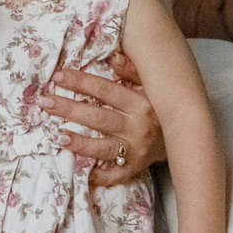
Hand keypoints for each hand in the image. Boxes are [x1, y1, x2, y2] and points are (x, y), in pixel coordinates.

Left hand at [43, 53, 163, 188]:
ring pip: (104, 147)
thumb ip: (133, 71)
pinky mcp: (136, 167)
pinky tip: (83, 173)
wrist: (187, 135)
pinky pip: (117, 174)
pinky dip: (101, 176)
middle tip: (45, 101)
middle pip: (99, 117)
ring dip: (80, 143)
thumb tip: (112, 56)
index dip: (81, 82)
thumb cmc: (161, 105)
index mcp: (141, 101)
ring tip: (58, 136)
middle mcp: (138, 126)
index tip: (58, 76)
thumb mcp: (151, 85)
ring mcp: (137, 149)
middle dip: (70, 109)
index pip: (106, 89)